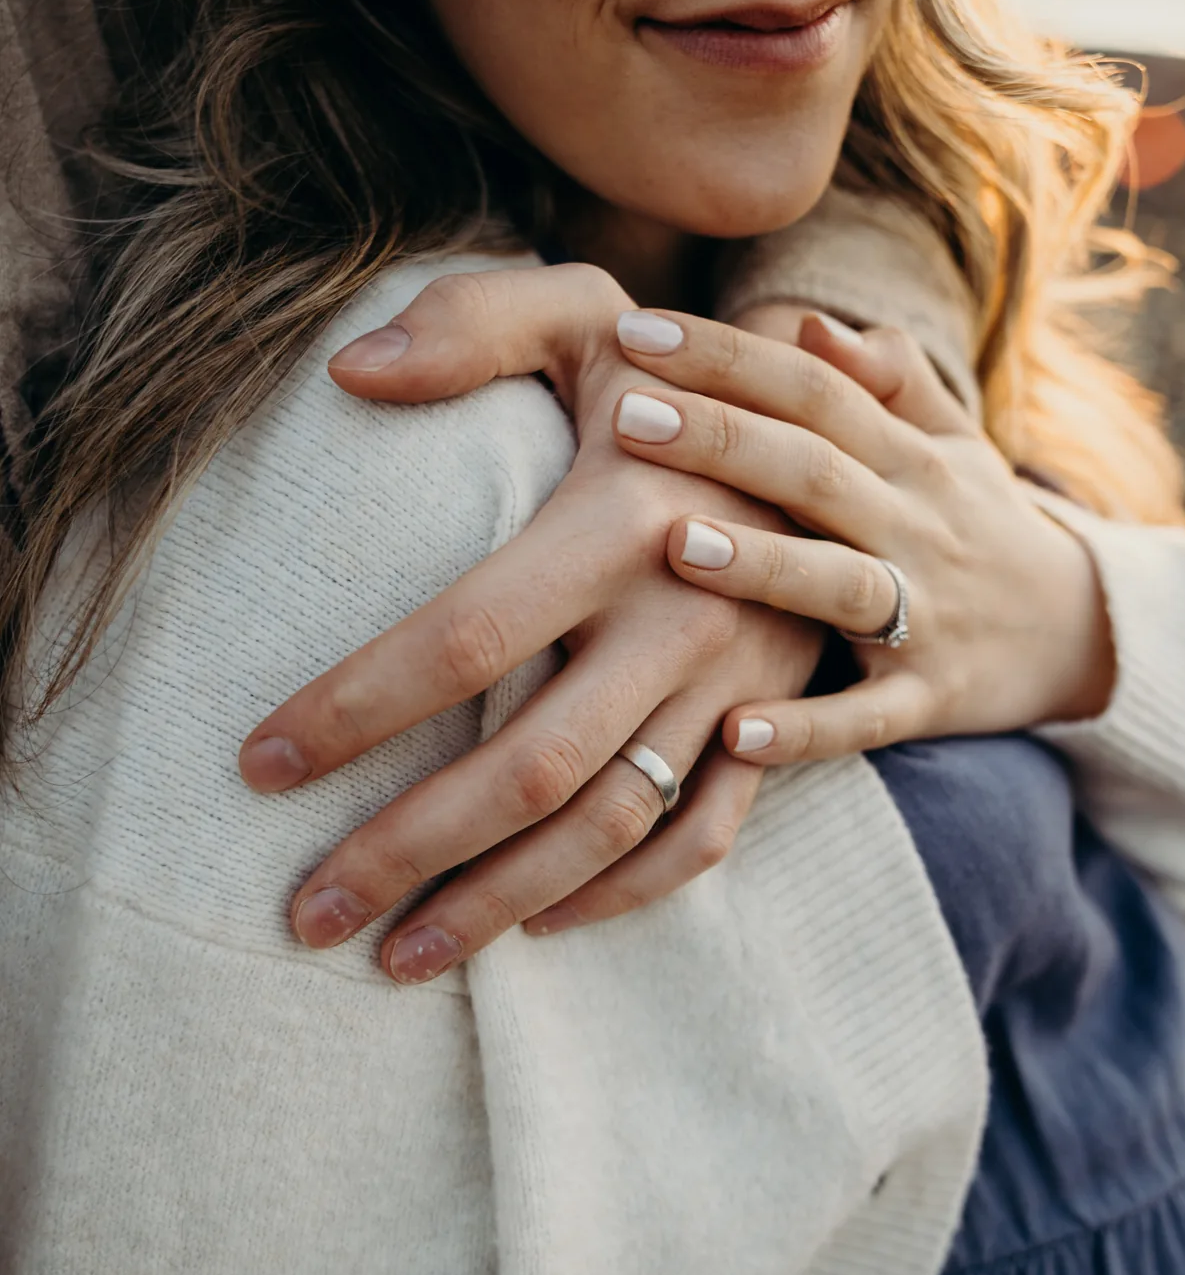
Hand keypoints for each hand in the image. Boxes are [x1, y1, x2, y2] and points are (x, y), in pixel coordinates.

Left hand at [239, 265, 820, 977]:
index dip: (354, 707)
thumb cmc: (674, 373)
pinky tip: (535, 924)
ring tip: (394, 960)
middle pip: (531, 765)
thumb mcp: (581, 314)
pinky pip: (703, 838)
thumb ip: (468, 324)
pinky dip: (621, 895)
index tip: (258, 763)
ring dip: (500, 902)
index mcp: (624, 520)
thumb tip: (348, 377)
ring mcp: (738, 683)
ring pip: (612, 824)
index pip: (463, 636)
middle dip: (408, 848)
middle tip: (307, 912)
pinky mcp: (772, 720)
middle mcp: (686, 616)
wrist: (835, 425)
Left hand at [609, 307, 1116, 763]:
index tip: (636, 331)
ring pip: (840, 586)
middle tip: (625, 416)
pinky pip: (863, 719)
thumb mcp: (953, 439)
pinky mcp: (928, 701)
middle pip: (816, 472)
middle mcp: (918, 528)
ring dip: (762, 566)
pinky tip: (733, 732)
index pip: (815, 391)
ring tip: (674, 544)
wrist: (1082, 633)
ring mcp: (925, 618)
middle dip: (721, 441)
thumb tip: (808, 325)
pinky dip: (803, 729)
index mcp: (912, 457)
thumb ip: (888, 377)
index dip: (730, 357)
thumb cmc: (978, 522)